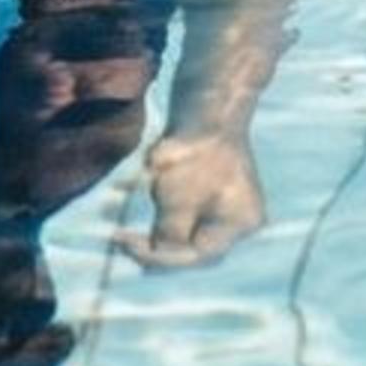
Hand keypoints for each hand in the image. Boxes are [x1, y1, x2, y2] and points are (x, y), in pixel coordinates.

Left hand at [122, 133, 267, 268]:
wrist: (205, 108)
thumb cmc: (194, 152)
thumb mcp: (175, 198)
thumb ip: (169, 232)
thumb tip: (158, 253)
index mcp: (241, 222)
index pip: (200, 254)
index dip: (162, 257)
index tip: (127, 248)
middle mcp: (239, 221)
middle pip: (197, 249)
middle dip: (161, 251)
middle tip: (125, 246)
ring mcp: (227, 209)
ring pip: (189, 236)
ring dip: (159, 237)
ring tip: (126, 238)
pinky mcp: (211, 197)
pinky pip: (186, 220)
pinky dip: (164, 223)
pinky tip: (140, 224)